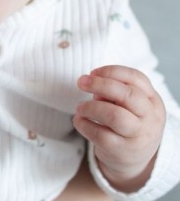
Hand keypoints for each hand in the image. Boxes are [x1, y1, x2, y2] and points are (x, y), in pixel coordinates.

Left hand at [74, 65, 165, 191]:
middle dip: (100, 84)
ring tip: (80, 107)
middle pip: (128, 95)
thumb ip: (116, 91)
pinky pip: (99, 134)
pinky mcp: (121, 151)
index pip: (137, 78)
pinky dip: (83, 124)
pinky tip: (79, 120)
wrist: (132, 159)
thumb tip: (92, 82)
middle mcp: (150, 119)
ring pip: (114, 116)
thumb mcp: (131, 105)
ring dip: (91, 107)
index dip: (112, 71)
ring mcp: (138, 137)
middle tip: (81, 82)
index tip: (93, 72)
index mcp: (153, 101)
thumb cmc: (128, 122)